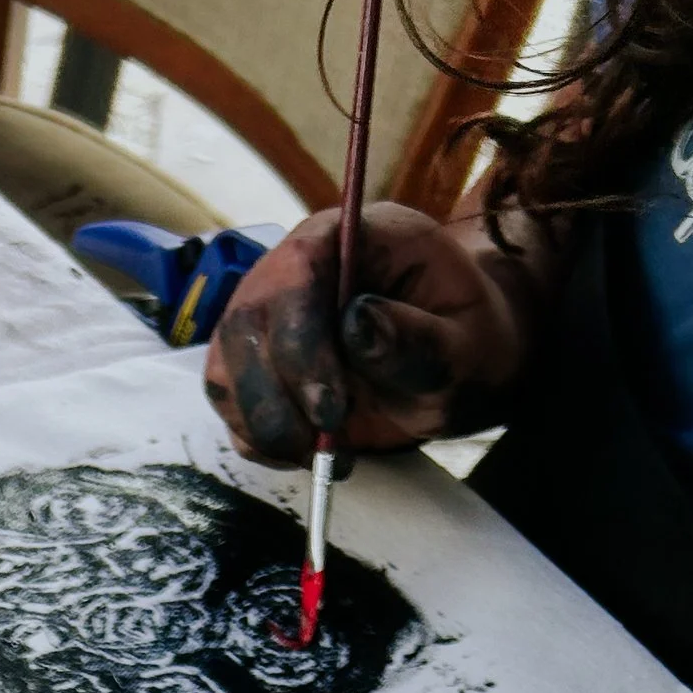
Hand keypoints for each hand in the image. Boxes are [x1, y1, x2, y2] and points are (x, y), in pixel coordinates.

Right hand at [203, 203, 542, 463]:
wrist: (456, 362)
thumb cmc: (466, 344)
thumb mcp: (465, 347)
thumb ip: (418, 338)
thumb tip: (357, 323)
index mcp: (349, 237)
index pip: (295, 270)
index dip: (299, 340)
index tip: (331, 408)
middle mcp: (294, 269)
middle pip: (245, 324)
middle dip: (275, 396)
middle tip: (325, 442)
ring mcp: (268, 319)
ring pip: (226, 370)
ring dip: (265, 425)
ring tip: (325, 454)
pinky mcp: (257, 366)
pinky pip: (232, 407)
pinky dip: (260, 442)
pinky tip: (309, 452)